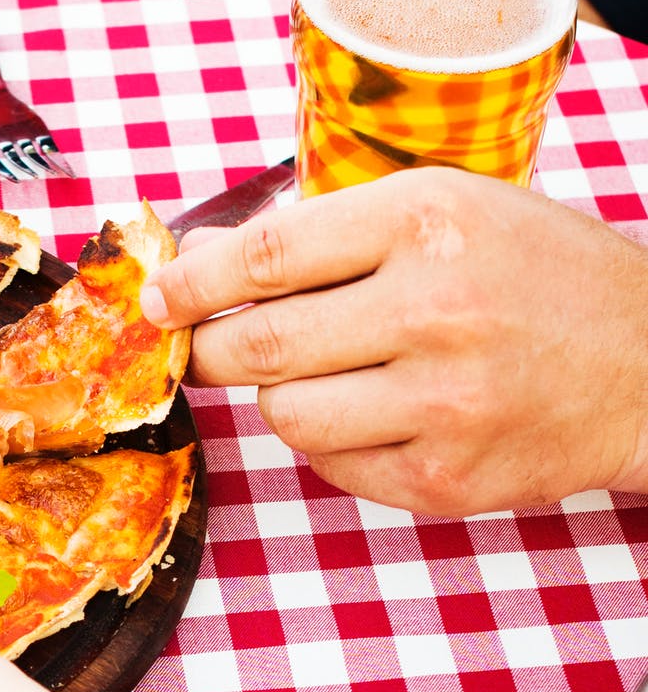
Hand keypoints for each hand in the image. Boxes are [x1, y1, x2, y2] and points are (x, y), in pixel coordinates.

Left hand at [140, 168, 647, 516]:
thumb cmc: (536, 276)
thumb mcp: (446, 214)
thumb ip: (324, 235)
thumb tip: (199, 261)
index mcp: (427, 223)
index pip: (267, 255)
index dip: (191, 282)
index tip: (155, 298)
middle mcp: (433, 311)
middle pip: (258, 345)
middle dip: (209, 349)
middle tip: (199, 346)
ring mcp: (440, 404)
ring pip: (284, 414)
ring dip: (279, 395)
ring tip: (327, 371)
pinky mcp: (442, 478)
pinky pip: (329, 465)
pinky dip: (331, 440)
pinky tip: (378, 410)